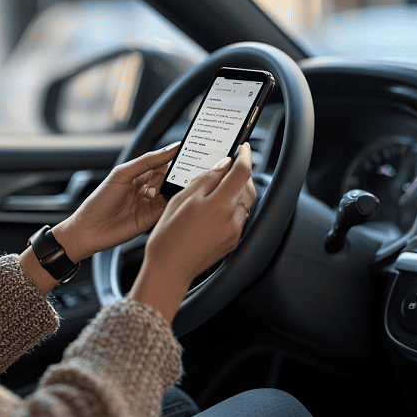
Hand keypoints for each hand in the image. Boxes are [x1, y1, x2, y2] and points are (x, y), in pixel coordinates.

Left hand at [51, 142, 180, 262]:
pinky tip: (164, 199)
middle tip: (163, 179)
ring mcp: (153, 203)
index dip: (173, 156)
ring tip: (152, 193)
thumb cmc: (100, 200)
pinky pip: (170, 207)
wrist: (90, 229)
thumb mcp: (122, 174)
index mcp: (140, 174)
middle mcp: (149, 188)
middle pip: (170, 176)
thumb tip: (170, 149)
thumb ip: (147, 161)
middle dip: (170, 174)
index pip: (163, 161)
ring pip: (172, 190)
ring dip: (170, 188)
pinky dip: (172, 202)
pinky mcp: (155, 218)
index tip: (184, 150)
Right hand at [129, 143, 256, 322]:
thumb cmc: (169, 235)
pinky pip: (239, 218)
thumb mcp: (181, 200)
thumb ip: (205, 180)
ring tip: (218, 189)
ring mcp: (234, 232)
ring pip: (245, 203)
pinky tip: (215, 209)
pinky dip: (232, 208)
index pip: (242, 172)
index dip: (245, 155)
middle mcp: (232, 218)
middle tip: (229, 167)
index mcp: (218, 205)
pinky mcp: (232, 242)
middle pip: (248, 187)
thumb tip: (223, 165)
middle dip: (241, 174)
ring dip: (237, 192)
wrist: (169, 269)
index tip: (244, 147)